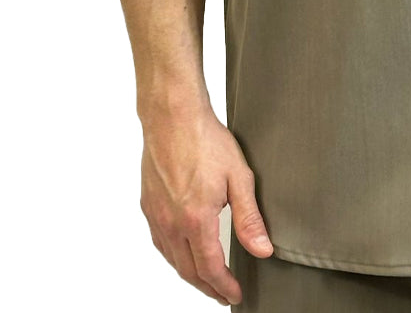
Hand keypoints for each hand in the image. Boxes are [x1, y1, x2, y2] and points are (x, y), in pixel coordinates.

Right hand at [140, 106, 273, 305]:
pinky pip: (160, 243)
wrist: (173, 117)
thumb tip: (262, 249)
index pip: (210, 268)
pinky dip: (174, 256)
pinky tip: (183, 253)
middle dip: (208, 287)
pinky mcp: (148, 206)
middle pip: (189, 271)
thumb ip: (250, 218)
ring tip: (207, 279)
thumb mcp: (239, 177)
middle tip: (223, 293)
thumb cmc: (204, 139)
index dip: (224, 286)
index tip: (234, 294)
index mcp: (196, 220)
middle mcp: (171, 223)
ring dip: (190, 274)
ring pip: (172, 260)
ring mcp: (157, 216)